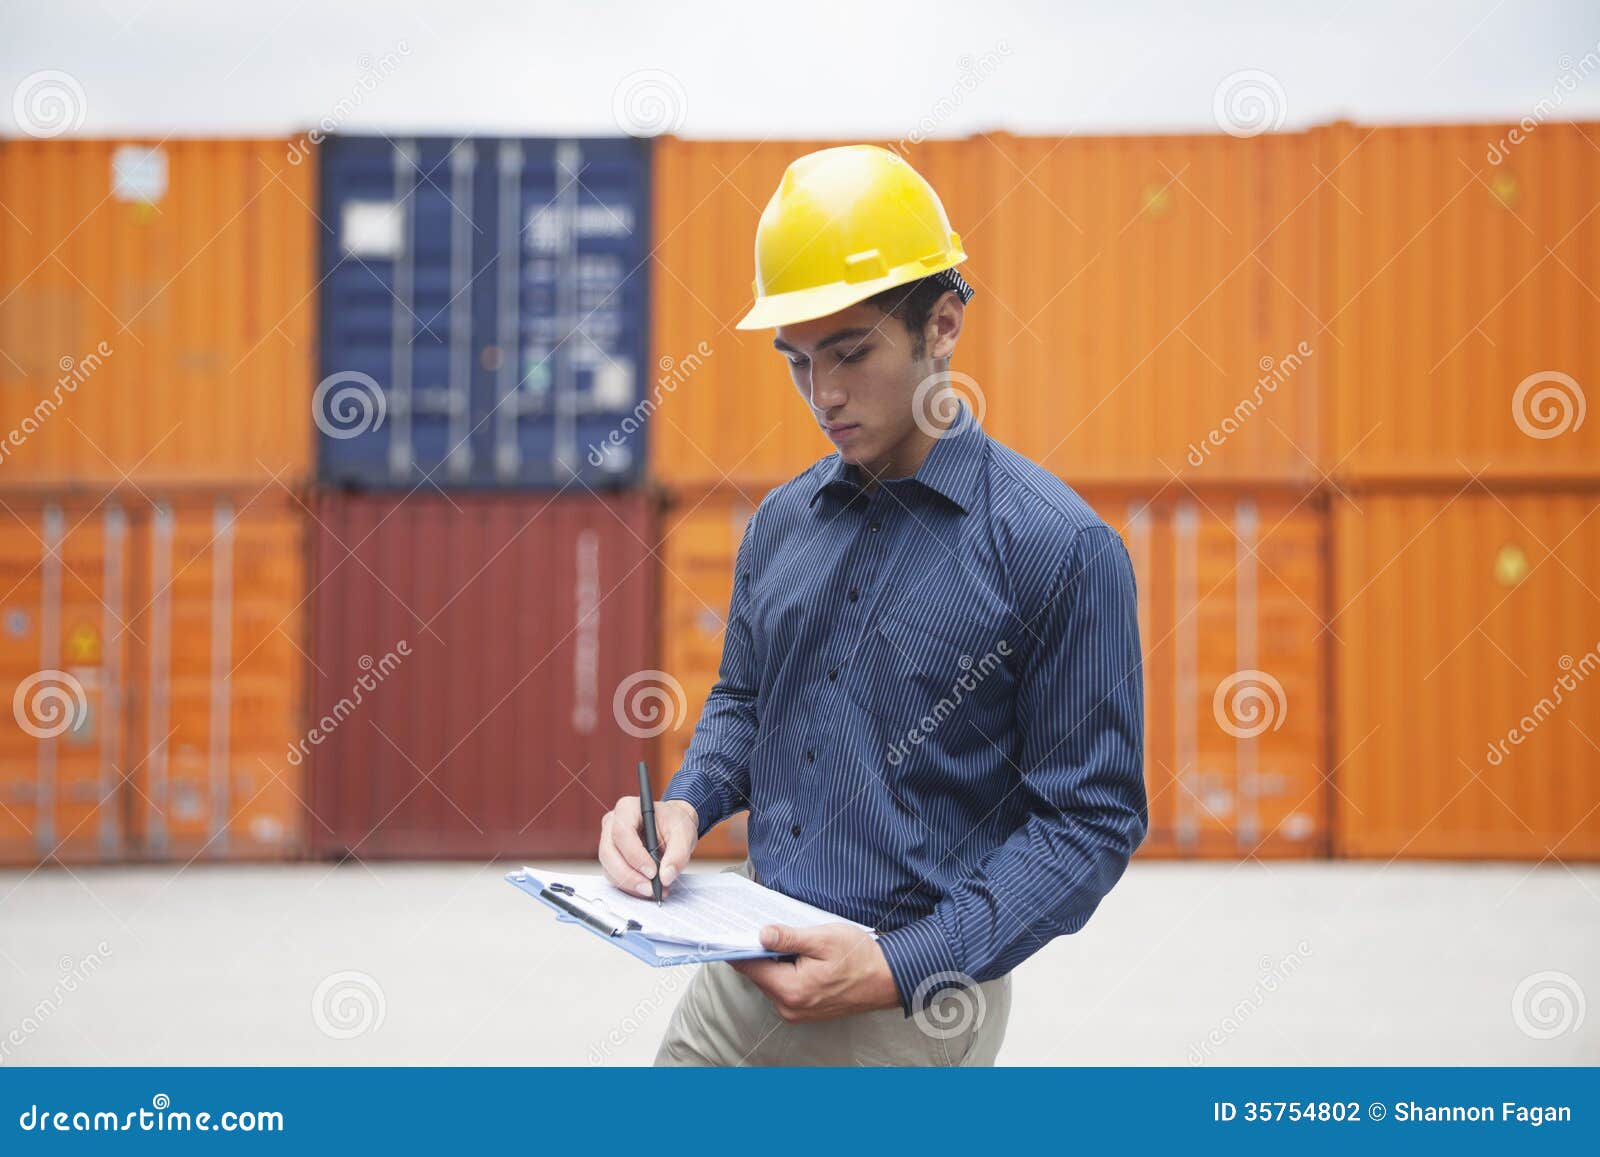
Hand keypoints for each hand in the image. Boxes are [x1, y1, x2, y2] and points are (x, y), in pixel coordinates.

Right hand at [598, 796, 697, 897]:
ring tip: (654, 890)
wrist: (672, 826)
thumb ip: (678, 854)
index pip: (622, 833)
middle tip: (650, 889)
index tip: (652, 872)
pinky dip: (629, 886)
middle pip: (609, 852)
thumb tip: (666, 876)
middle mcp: (612, 823)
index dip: (635, 855)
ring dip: (629, 884)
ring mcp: (608, 840)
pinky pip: (613, 875)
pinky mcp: (610, 857)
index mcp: (627, 808)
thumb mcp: (684, 834)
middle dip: (628, 875)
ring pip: (608, 867)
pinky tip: (647, 889)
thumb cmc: (674, 823)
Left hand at [730, 923, 900, 1022]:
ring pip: (771, 981)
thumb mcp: (823, 938)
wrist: (888, 979)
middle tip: (757, 925)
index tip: (728, 930)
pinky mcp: (805, 1011)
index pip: (749, 967)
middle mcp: (790, 1007)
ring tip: (781, 937)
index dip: (737, 947)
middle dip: (757, 951)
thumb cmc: (860, 957)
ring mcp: (797, 1012)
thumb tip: (760, 934)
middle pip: (758, 974)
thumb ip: (789, 938)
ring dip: (772, 960)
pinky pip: (784, 988)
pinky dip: (784, 970)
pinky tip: (794, 954)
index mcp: (791, 990)